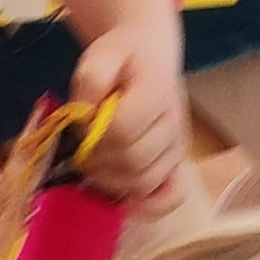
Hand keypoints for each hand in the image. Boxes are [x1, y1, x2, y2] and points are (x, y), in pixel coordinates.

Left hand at [66, 20, 188, 206]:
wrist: (150, 53)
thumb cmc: (123, 56)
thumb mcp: (99, 56)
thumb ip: (90, 81)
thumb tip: (86, 118)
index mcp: (157, 92)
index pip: (122, 130)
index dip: (94, 137)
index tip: (81, 128)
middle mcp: (174, 123)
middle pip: (133, 161)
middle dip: (99, 162)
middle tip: (81, 150)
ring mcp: (178, 147)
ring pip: (145, 182)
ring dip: (113, 182)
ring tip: (95, 166)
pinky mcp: (176, 163)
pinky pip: (171, 196)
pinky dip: (150, 206)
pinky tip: (127, 203)